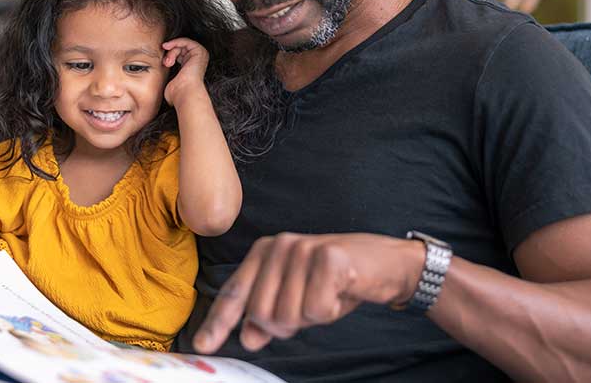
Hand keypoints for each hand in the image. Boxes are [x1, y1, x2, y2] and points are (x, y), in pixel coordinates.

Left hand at [162, 38, 209, 106]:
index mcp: (191, 68)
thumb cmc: (178, 92)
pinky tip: (168, 47)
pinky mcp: (199, 51)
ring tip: (168, 62)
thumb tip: (160, 72)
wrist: (184, 92)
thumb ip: (169, 73)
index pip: (180, 55)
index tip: (163, 60)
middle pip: (180, 49)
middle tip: (165, 63)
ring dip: (172, 51)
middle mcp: (197, 62)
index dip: (170, 55)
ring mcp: (200, 56)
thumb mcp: (170, 80)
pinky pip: (186, 41)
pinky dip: (175, 42)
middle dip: (170, 54)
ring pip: (182, 45)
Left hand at [192, 233, 424, 353]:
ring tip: (328, 295)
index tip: (203, 344)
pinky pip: (316, 310)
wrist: (387, 263)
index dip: (219, 322)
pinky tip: (342, 293)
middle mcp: (279, 246)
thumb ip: (269, 316)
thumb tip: (247, 337)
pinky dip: (332, 311)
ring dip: (311, 318)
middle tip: (312, 305)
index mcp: (265, 252)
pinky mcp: (328, 258)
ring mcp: (302, 249)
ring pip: (287, 315)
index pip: (236, 292)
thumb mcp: (298, 299)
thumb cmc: (339, 281)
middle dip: (287, 324)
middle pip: (262, 313)